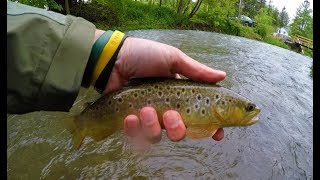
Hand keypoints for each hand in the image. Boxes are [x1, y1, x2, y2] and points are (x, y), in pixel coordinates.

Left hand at [102, 35, 225, 142]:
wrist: (112, 59)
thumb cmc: (143, 55)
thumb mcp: (173, 58)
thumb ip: (196, 71)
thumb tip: (223, 76)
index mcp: (178, 96)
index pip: (198, 117)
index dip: (209, 128)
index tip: (217, 134)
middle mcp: (165, 110)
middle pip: (179, 133)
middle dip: (177, 129)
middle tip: (171, 115)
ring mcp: (147, 118)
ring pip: (157, 137)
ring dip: (152, 126)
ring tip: (145, 110)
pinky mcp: (129, 122)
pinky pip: (135, 136)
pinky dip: (133, 129)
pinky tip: (129, 116)